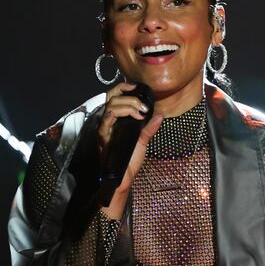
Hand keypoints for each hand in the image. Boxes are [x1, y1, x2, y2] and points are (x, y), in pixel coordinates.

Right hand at [98, 83, 162, 218]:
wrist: (125, 177)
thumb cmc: (130, 160)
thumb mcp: (143, 141)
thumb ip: (149, 128)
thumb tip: (159, 116)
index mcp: (115, 120)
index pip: (114, 96)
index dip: (123, 88)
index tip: (136, 88)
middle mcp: (108, 122)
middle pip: (112, 98)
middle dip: (129, 97)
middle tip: (143, 105)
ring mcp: (105, 129)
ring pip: (110, 106)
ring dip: (127, 105)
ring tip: (141, 112)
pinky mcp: (104, 137)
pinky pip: (106, 121)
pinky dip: (118, 114)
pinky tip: (132, 116)